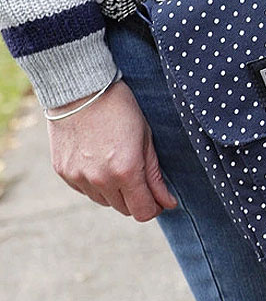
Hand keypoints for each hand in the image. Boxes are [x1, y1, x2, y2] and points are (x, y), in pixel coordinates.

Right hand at [47, 80, 176, 220]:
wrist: (80, 88)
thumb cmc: (120, 110)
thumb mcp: (146, 141)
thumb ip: (156, 177)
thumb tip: (168, 203)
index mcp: (126, 172)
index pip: (143, 212)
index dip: (154, 208)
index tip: (158, 198)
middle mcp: (100, 180)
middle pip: (124, 210)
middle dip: (136, 199)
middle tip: (139, 178)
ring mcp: (78, 177)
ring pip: (104, 202)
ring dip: (115, 192)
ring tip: (117, 164)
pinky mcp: (63, 171)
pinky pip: (85, 191)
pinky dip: (95, 184)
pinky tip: (99, 161)